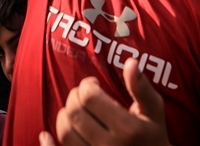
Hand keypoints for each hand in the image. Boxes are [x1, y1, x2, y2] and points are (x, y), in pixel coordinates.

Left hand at [45, 58, 170, 145]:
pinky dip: (48, 145)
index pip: (90, 97)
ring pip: (65, 133)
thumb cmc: (153, 137)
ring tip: (73, 111)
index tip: (93, 84)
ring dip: (63, 116)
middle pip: (75, 113)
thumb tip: (130, 62)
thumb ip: (142, 87)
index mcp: (128, 128)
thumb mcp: (154, 112)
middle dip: (74, 97)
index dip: (87, 85)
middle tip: (82, 96)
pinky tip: (44, 136)